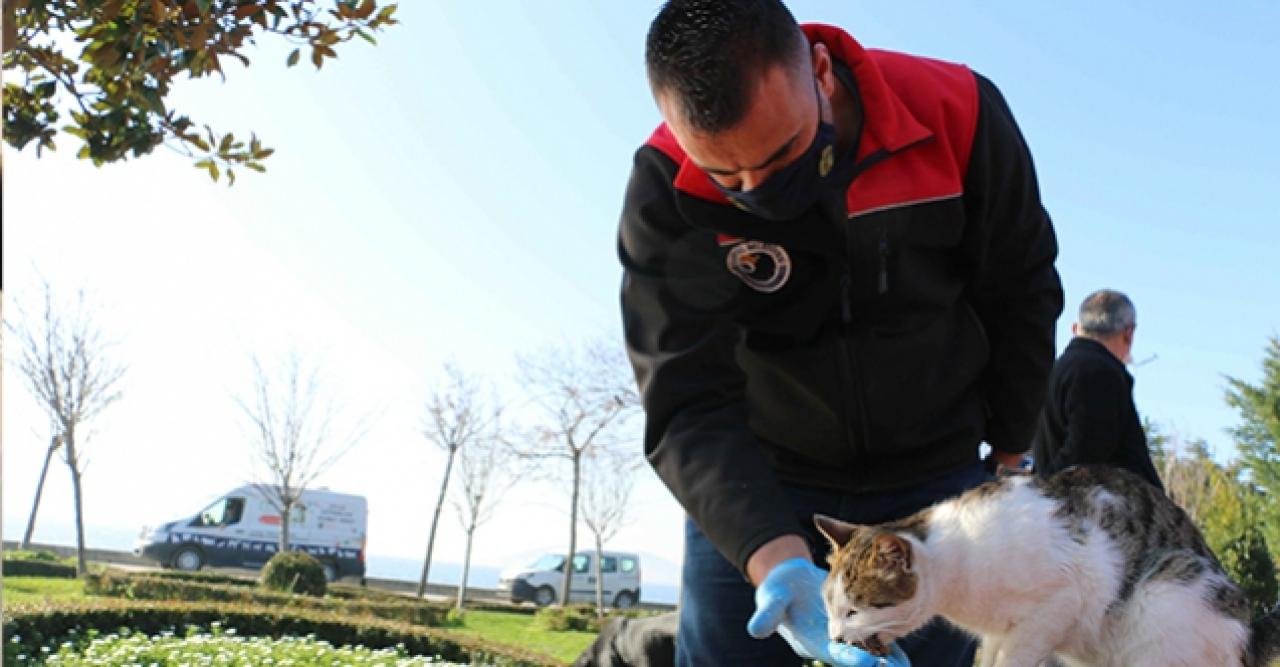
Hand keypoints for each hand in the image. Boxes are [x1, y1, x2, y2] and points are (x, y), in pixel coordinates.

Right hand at [746, 558, 909, 665]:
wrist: (788, 580)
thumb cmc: (778, 590)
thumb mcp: (771, 598)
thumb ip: (768, 614)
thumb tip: (756, 630)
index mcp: (812, 640)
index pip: (836, 653)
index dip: (853, 659)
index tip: (870, 663)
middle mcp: (830, 642)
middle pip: (857, 656)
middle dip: (877, 664)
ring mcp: (842, 635)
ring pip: (868, 649)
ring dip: (885, 657)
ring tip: (904, 666)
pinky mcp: (852, 623)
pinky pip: (873, 634)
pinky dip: (886, 639)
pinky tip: (903, 637)